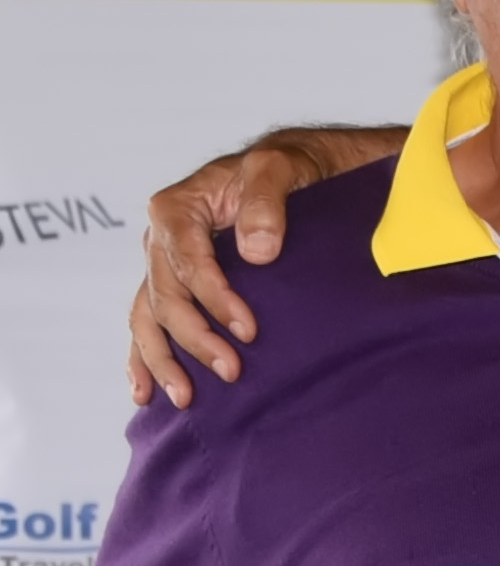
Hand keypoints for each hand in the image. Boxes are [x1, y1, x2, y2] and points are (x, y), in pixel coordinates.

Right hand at [128, 126, 396, 407]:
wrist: (290, 172)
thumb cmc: (285, 168)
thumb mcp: (280, 169)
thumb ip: (267, 202)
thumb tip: (257, 252)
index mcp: (177, 208)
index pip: (187, 262)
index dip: (214, 299)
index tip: (248, 330)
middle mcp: (161, 239)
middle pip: (166, 296)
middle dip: (195, 337)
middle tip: (231, 370)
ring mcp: (164, 264)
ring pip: (149, 317)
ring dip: (164, 360)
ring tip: (185, 397)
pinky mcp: (175, 283)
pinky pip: (148, 322)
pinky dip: (143, 357)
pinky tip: (145, 392)